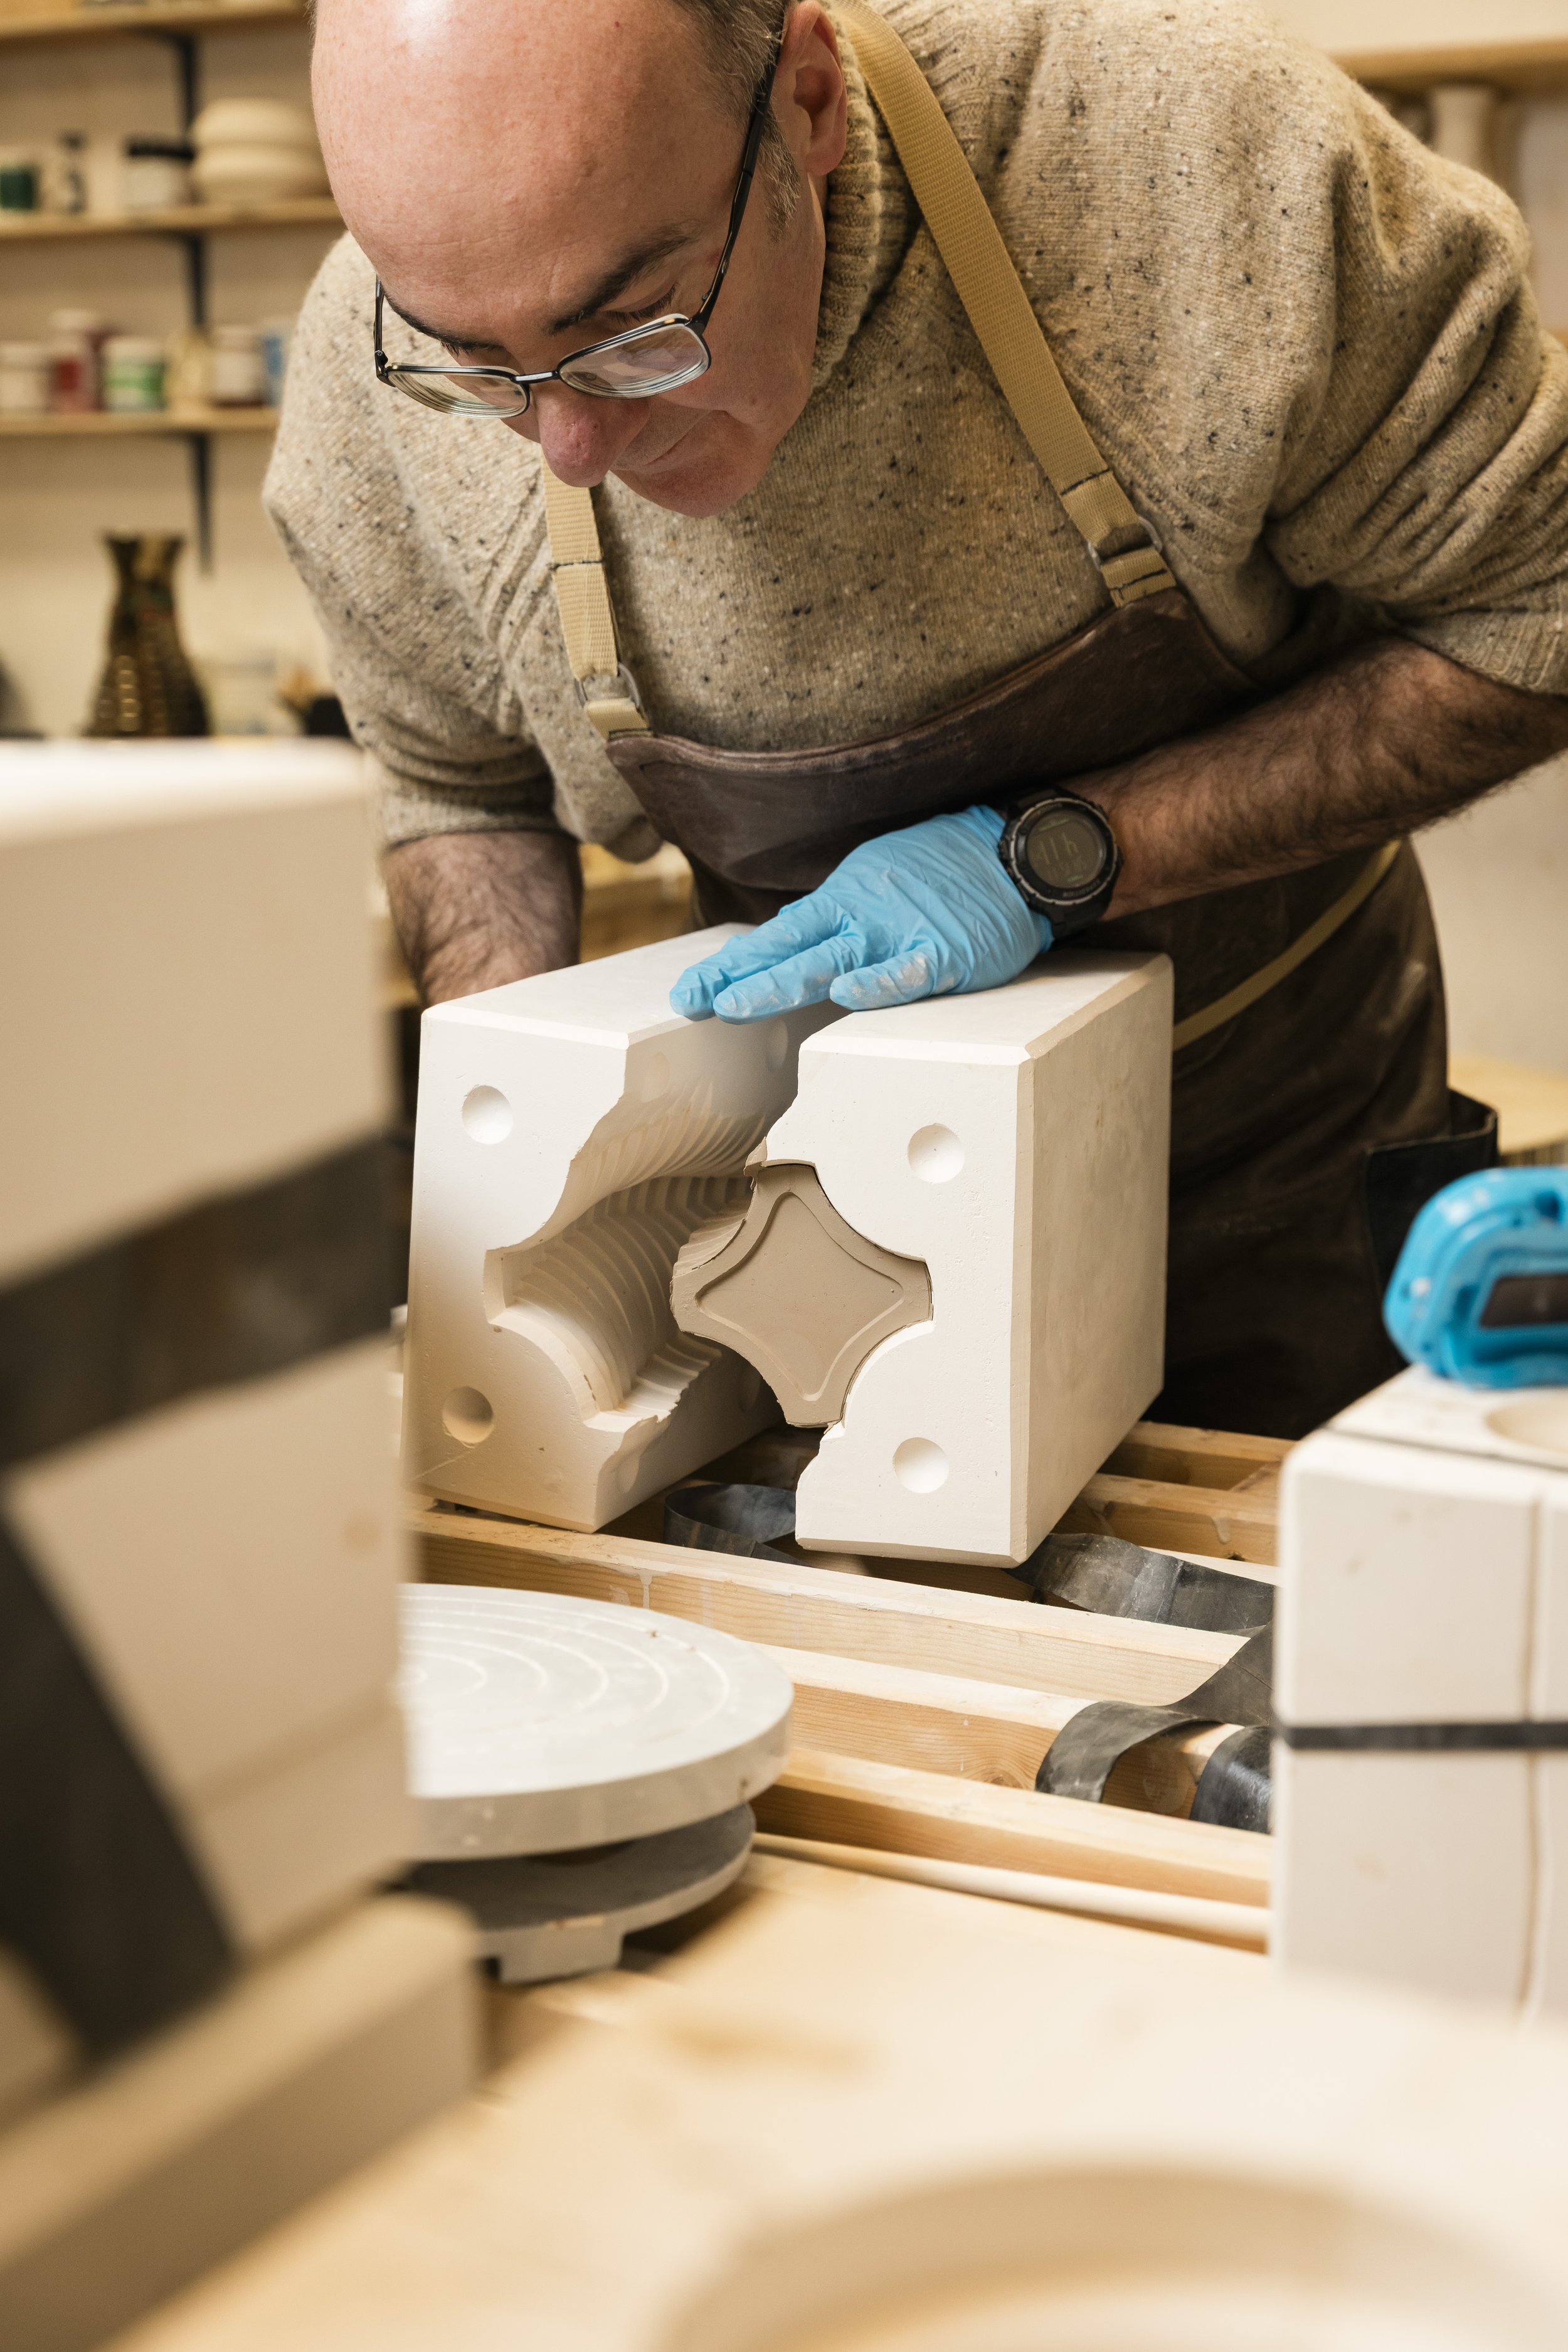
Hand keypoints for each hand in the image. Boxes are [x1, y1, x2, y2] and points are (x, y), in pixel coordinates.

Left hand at [670, 807, 1052, 1021]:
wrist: (1015, 850)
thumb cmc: (946, 868)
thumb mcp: (879, 879)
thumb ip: (841, 917)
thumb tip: (798, 945)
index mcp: (844, 900)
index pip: (778, 937)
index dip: (733, 964)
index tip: (691, 990)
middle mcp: (862, 916)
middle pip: (789, 950)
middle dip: (737, 978)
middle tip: (692, 1001)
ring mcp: (901, 934)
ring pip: (831, 962)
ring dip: (781, 984)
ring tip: (736, 1006)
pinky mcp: (944, 954)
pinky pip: (907, 973)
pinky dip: (877, 983)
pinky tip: (846, 995)